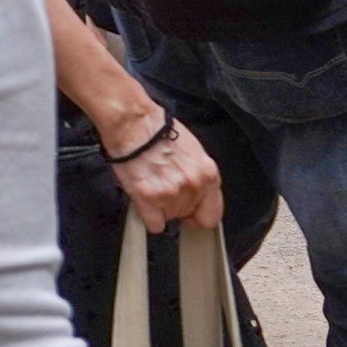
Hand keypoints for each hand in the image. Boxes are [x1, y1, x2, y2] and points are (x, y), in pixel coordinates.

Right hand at [98, 103, 226, 234]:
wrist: (133, 122)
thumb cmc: (158, 130)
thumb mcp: (193, 151)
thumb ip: (198, 176)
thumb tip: (196, 195)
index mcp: (209, 174)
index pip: (212, 215)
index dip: (199, 216)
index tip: (191, 215)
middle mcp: (194, 187)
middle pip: (187, 215)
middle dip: (176, 206)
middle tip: (163, 187)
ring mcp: (172, 195)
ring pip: (169, 218)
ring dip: (159, 207)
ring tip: (150, 182)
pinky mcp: (149, 199)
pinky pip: (154, 224)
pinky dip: (147, 215)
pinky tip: (143, 196)